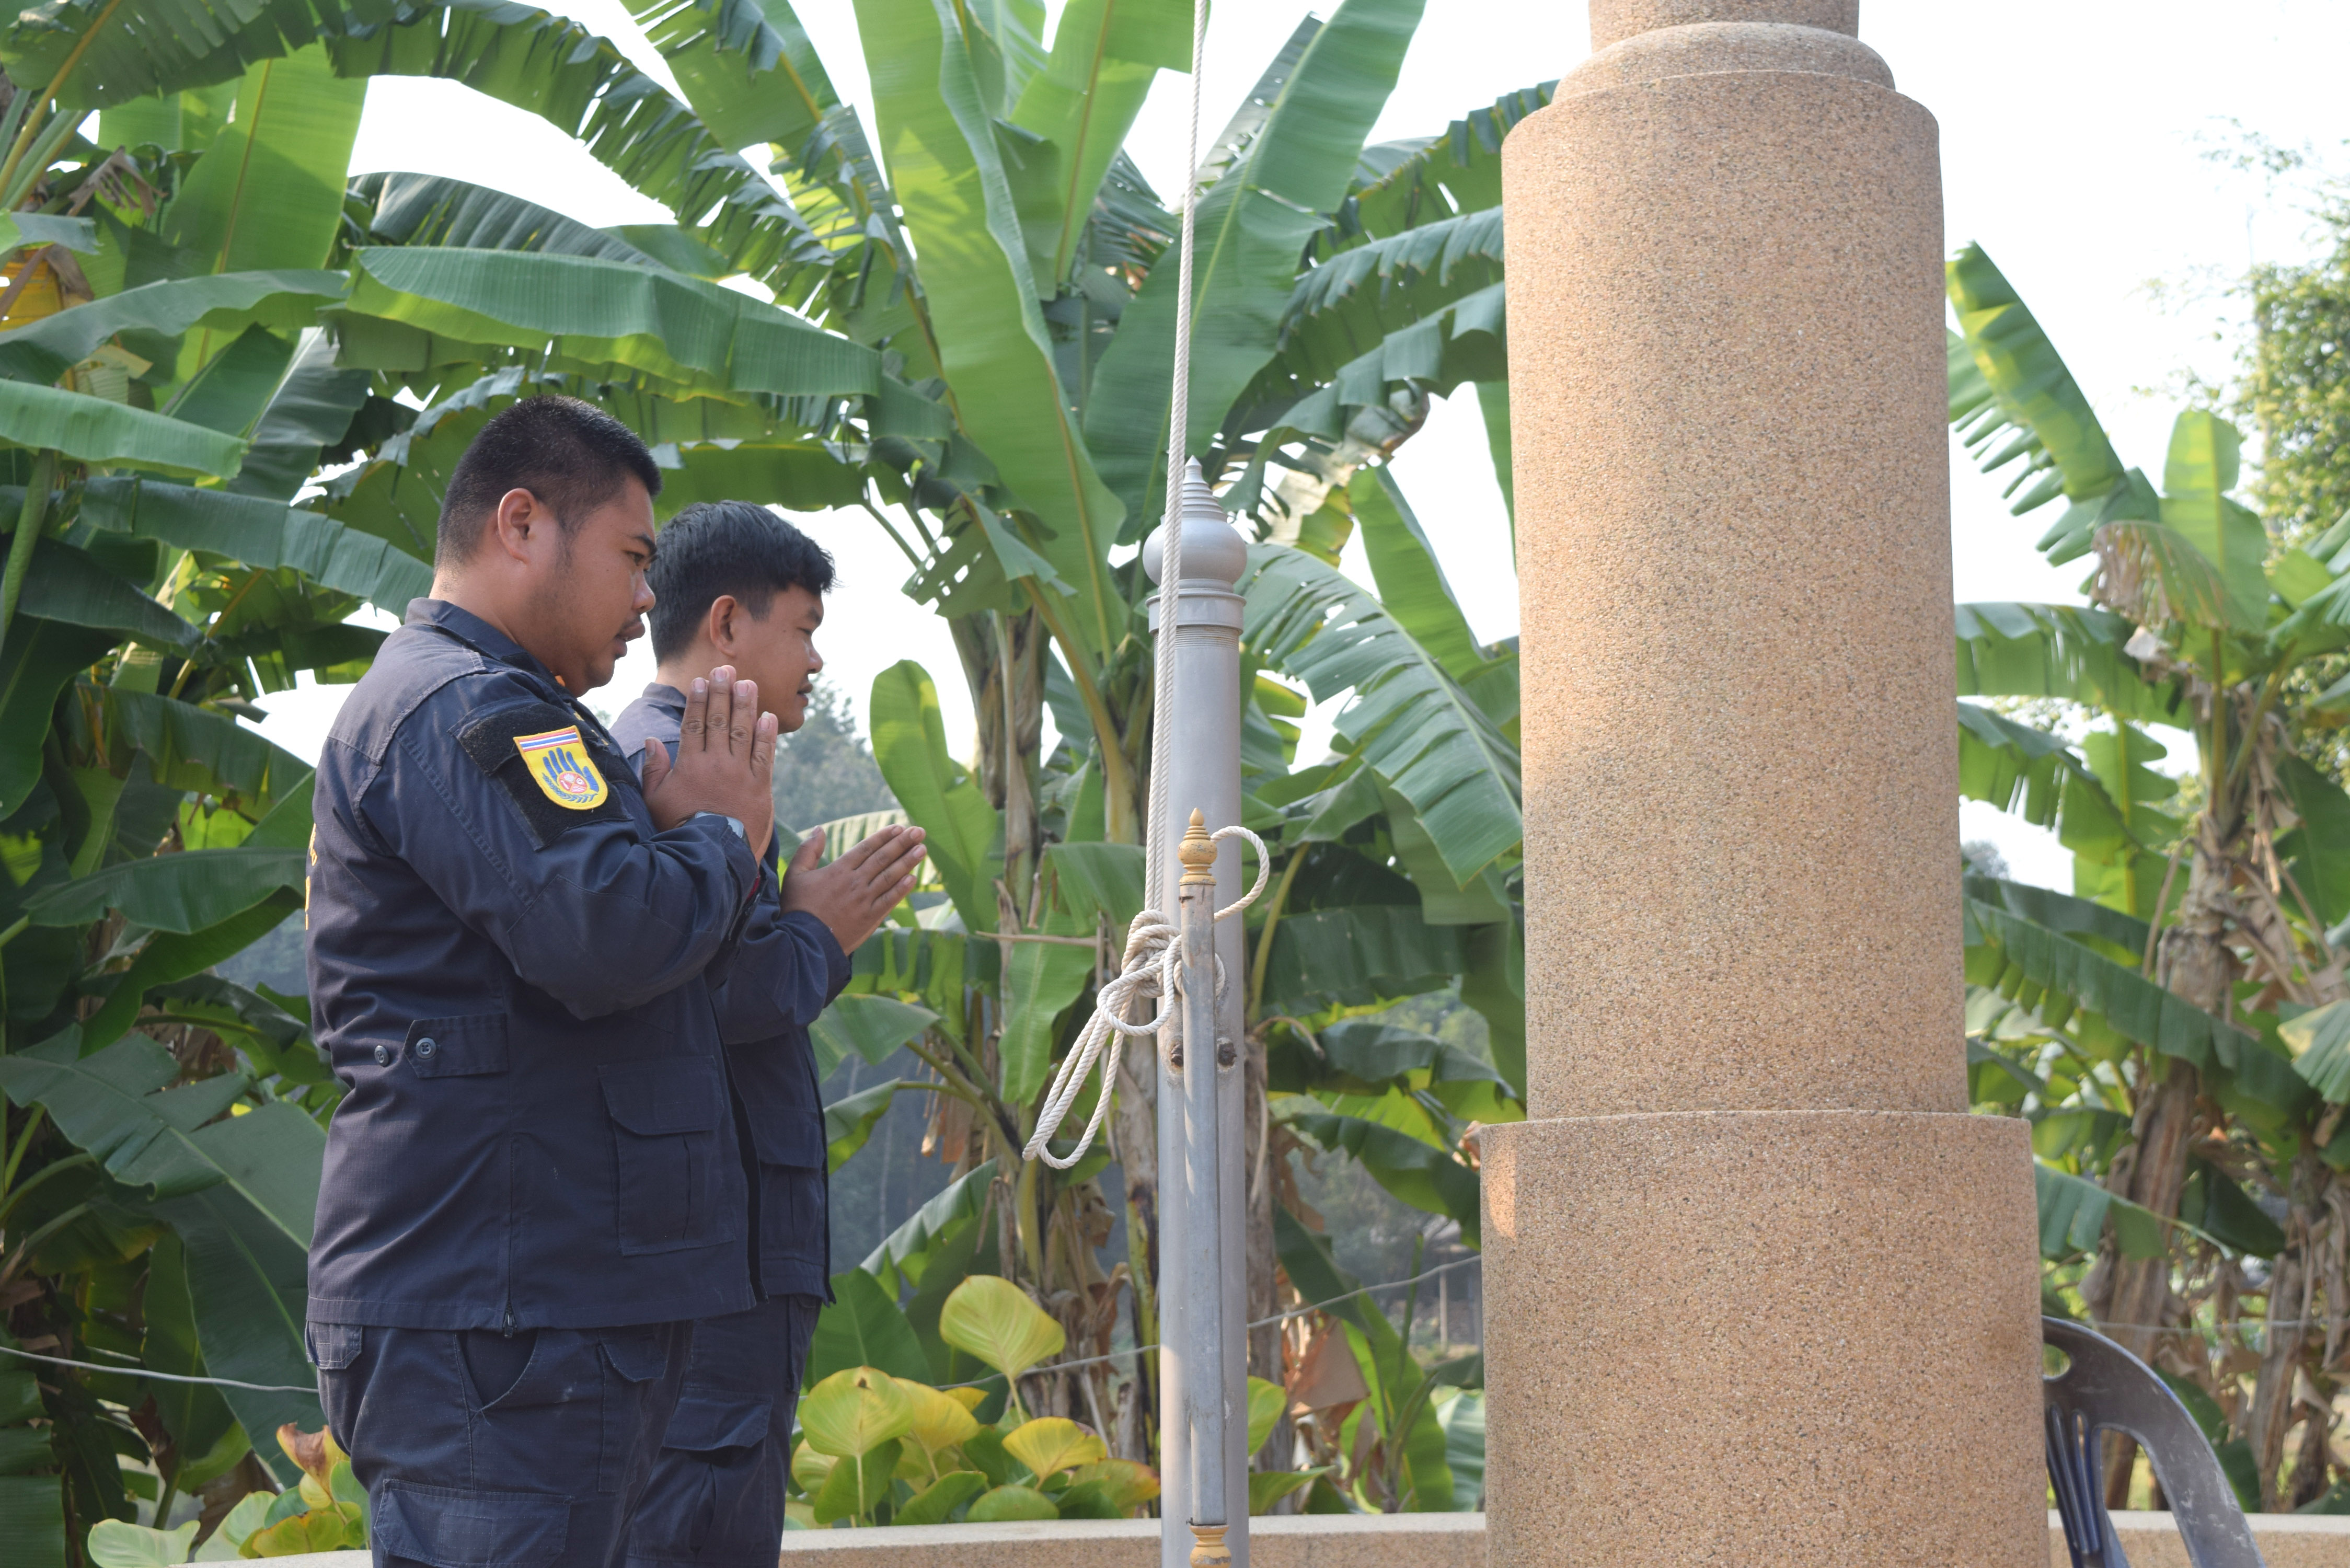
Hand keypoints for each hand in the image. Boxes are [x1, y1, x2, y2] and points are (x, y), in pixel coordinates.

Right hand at [641, 664, 778, 856]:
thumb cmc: (677, 831)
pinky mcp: (761, 788)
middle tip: (725, 669)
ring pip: (743, 732)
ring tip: (747, 683)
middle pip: (720, 721)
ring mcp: (740, 775)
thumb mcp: (656, 802)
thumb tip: (653, 740)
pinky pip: (765, 755)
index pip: (694, 724)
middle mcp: (716, 764)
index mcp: (689, 765)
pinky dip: (767, 735)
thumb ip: (653, 770)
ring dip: (746, 705)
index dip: (699, 700)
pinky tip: (767, 717)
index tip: (701, 680)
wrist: (710, 858)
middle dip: (722, 692)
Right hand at [781, 822, 927, 952]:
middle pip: (883, 858)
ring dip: (908, 862)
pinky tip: (913, 878)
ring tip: (922, 849)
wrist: (802, 942)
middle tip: (919, 831)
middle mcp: (854, 882)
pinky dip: (902, 889)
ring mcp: (864, 900)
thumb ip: (808, 851)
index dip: (884, 836)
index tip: (899, 827)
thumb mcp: (795, 875)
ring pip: (890, 876)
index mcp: (838, 870)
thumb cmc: (796, 908)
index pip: (866, 848)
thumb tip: (819, 829)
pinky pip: (889, 900)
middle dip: (902, 843)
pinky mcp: (869, 918)